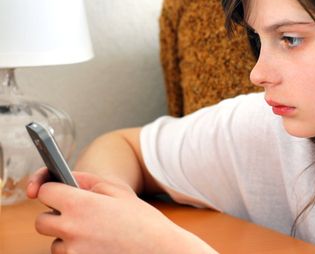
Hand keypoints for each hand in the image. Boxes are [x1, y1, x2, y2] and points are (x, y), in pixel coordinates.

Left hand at [26, 168, 216, 253]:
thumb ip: (90, 182)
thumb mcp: (120, 192)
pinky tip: (98, 246)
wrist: (160, 251)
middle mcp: (71, 229)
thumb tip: (69, 179)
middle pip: (41, 221)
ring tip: (94, 234)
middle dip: (54, 217)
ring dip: (67, 239)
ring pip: (55, 244)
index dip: (53, 190)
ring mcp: (73, 251)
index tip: (59, 193)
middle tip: (75, 215)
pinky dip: (77, 252)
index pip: (46, 192)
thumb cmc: (143, 221)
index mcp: (80, 205)